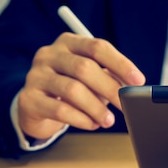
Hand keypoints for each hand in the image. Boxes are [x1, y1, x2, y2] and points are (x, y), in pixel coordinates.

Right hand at [17, 32, 145, 138]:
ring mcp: (35, 75)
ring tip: (108, 120)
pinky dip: (81, 119)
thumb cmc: (70, 87)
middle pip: (84, 68)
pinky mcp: (28, 99)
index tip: (138, 81)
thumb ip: (109, 77)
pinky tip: (91, 124)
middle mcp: (49, 54)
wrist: (35, 106)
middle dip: (110, 88)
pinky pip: (59, 110)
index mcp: (68, 42)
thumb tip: (132, 88)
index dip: (120, 63)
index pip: (97, 47)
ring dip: (96, 108)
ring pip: (72, 90)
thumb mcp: (90, 78)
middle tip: (126, 105)